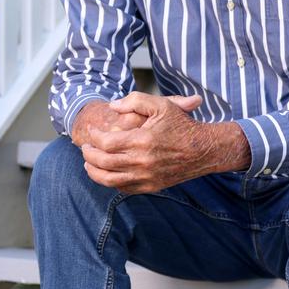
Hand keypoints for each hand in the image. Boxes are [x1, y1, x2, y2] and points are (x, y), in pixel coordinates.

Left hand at [81, 91, 249, 191]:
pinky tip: (107, 172)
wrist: (203, 150)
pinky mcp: (151, 187)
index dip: (93, 137)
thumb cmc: (182, 125)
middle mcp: (142, 162)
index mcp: (142, 140)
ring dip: (94, 172)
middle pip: (102, 163)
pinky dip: (110, 181)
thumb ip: (134, 101)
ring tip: (89, 163)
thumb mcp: (161, 105)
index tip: (91, 132)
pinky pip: (123, 188)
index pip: (105, 142)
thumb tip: (112, 106)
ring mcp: (146, 177)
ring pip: (109, 180)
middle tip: (85, 148)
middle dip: (89, 155)